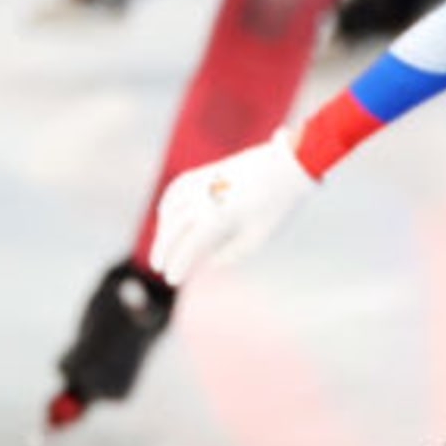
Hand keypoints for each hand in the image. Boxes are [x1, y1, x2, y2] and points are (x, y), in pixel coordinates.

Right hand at [152, 129, 316, 285]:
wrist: (287, 165)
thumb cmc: (276, 205)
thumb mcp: (258, 237)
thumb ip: (232, 254)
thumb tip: (210, 263)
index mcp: (218, 219)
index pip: (188, 248)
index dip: (177, 265)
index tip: (172, 279)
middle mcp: (204, 200)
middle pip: (172, 230)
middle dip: (163, 251)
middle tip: (158, 268)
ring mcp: (201, 183)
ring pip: (171, 210)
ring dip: (163, 231)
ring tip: (163, 248)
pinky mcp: (204, 172)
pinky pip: (176, 189)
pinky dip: (167, 205)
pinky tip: (166, 218)